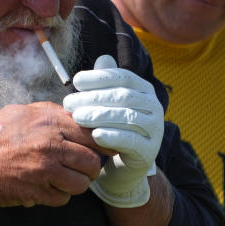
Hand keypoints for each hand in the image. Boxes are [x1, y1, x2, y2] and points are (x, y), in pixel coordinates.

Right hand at [0, 102, 102, 207]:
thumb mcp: (21, 112)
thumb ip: (51, 113)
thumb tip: (76, 116)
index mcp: (49, 123)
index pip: (92, 133)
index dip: (104, 143)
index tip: (108, 149)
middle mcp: (50, 146)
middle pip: (92, 162)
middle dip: (92, 167)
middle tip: (85, 168)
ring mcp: (44, 171)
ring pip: (81, 184)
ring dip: (77, 184)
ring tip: (67, 179)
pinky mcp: (36, 192)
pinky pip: (63, 199)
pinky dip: (60, 196)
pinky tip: (49, 188)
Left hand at [63, 55, 163, 207]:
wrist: (125, 167)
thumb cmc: (114, 129)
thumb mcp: (109, 104)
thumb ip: (107, 83)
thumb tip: (103, 58)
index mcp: (144, 90)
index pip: (122, 77)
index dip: (98, 77)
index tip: (75, 81)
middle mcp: (154, 106)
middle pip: (123, 96)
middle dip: (94, 98)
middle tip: (69, 103)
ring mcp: (155, 129)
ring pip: (126, 117)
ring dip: (99, 115)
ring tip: (78, 117)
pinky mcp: (149, 150)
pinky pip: (131, 140)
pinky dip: (112, 136)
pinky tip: (95, 135)